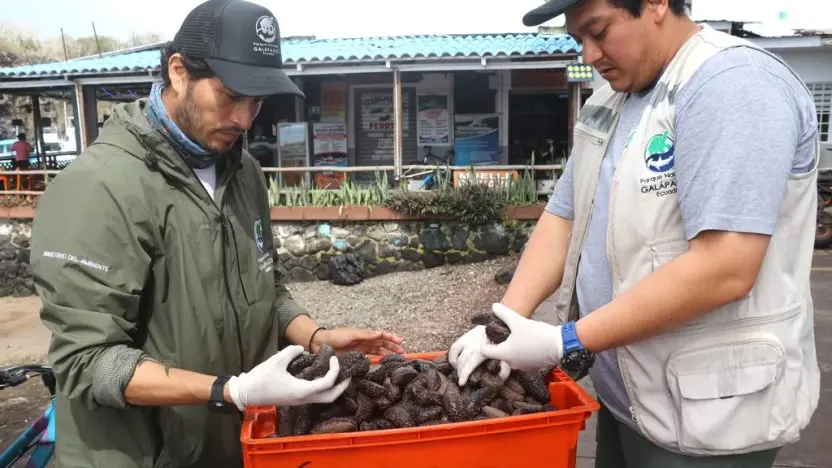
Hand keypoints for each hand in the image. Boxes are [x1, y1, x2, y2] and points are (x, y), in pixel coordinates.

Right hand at [226, 345, 350, 410]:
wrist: (246, 393)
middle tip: (348, 374)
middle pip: (330, 397)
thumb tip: (302, 349)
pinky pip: (316, 396)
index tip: (334, 358)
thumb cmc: (261, 378)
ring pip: (323, 399)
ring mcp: (300, 401)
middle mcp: (303, 399)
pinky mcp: (296, 399)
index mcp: (301, 391)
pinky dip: (324, 388)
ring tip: (338, 374)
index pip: (326, 384)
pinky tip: (322, 376)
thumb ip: (292, 352)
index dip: (334, 371)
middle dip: (342, 386)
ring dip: (334, 388)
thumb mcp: (276, 360)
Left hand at [314, 328, 404, 355]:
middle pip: (382, 344)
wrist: (322, 344)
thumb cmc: (337, 336)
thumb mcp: (352, 334)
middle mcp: (365, 342)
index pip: (381, 336)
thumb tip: (381, 333)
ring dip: (387, 354)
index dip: (391, 338)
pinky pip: (370, 358)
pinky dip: (377, 359)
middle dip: (393, 348)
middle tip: (403, 354)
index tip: (401, 342)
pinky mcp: (357, 357)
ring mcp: (361, 350)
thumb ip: (367, 335)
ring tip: (396, 359)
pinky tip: (383, 363)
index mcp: (365, 334)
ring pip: (378, 351)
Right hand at [447, 325, 510, 386]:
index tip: (461, 383)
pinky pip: (454, 346)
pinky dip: (452, 355)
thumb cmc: (504, 344)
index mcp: (483, 351)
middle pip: (462, 361)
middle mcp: (473, 345)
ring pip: (455, 352)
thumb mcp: (507, 357)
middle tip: (461, 378)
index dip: (464, 374)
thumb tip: (499, 380)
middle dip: (460, 371)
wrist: (500, 326)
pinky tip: (455, 361)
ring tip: (457, 369)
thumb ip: (504, 370)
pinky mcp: (465, 335)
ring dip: (455, 363)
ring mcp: (468, 339)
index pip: (470, 364)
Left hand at [480, 303, 563, 370]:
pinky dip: (519, 351)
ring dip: (509, 346)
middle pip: (497, 354)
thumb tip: (494, 306)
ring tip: (515, 335)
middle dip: (497, 342)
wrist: (560, 344)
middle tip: (503, 331)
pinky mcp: (531, 366)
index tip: (490, 332)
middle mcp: (511, 364)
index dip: (484, 340)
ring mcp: (522, 367)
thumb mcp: (518, 321)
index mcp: (505, 354)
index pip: (484, 351)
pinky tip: (526, 341)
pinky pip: (520, 359)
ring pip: (509, 356)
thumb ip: (503, 313)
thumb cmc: (537, 334)